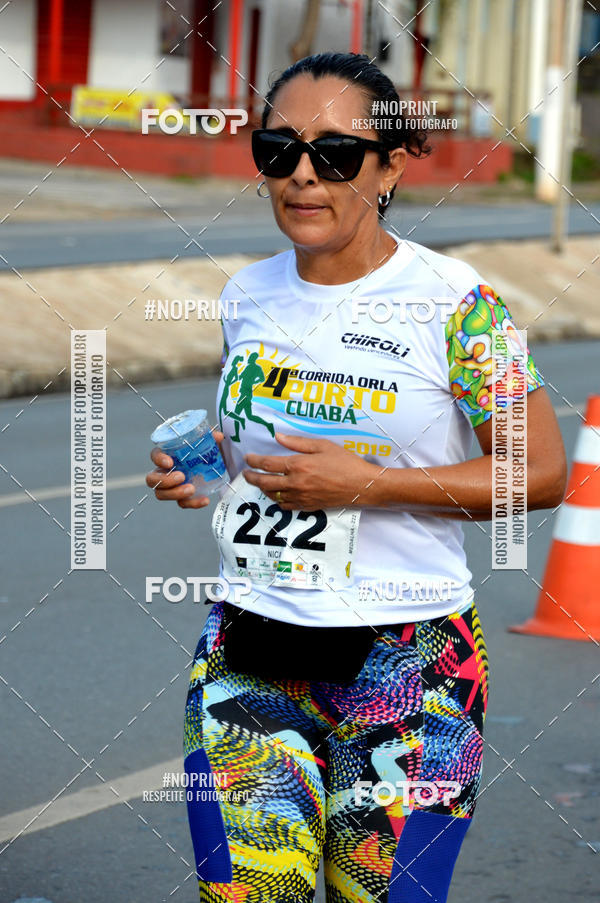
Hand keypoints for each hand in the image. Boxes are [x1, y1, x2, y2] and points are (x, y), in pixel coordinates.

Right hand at [146, 429, 224, 508]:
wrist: (213, 464)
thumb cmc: (202, 449)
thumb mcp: (206, 441)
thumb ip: (210, 437)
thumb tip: (219, 436)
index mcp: (167, 455)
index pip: (155, 455)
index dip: (159, 459)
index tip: (170, 462)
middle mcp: (164, 472)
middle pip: (152, 479)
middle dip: (164, 480)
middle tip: (181, 477)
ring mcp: (171, 486)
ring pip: (161, 494)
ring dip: (175, 493)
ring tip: (191, 489)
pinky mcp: (181, 496)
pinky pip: (182, 503)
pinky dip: (193, 503)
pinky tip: (205, 500)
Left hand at [242, 432, 382, 509]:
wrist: (361, 485)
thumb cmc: (345, 462)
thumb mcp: (322, 445)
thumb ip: (298, 442)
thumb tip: (278, 437)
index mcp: (299, 465)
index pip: (268, 464)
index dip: (254, 461)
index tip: (248, 458)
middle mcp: (296, 483)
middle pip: (265, 482)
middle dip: (251, 477)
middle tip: (245, 473)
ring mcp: (301, 497)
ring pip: (273, 495)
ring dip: (263, 488)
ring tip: (259, 482)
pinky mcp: (307, 506)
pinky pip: (285, 506)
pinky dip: (276, 500)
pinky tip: (276, 495)